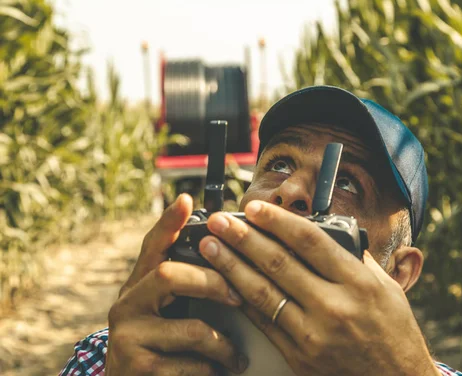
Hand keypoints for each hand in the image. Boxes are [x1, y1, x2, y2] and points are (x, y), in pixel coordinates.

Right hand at [105, 194, 248, 374]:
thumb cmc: (159, 345)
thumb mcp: (165, 312)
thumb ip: (185, 285)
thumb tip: (226, 252)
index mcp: (137, 287)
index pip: (152, 246)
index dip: (168, 222)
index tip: (186, 200)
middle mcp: (126, 306)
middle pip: (171, 275)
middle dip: (213, 283)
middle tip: (238, 297)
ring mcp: (128, 337)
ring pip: (194, 329)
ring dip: (224, 344)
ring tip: (236, 355)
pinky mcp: (137, 368)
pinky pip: (192, 365)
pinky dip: (212, 370)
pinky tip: (216, 372)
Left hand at [198, 201, 438, 375]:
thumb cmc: (394, 331)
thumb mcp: (386, 288)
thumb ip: (355, 259)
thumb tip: (324, 233)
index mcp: (358, 283)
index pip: (310, 241)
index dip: (278, 220)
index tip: (255, 207)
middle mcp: (335, 307)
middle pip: (279, 263)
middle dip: (244, 238)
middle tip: (220, 221)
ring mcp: (314, 335)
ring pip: (263, 292)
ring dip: (232, 266)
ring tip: (211, 247)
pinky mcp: (299, 356)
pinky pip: (264, 322)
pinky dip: (243, 300)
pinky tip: (227, 282)